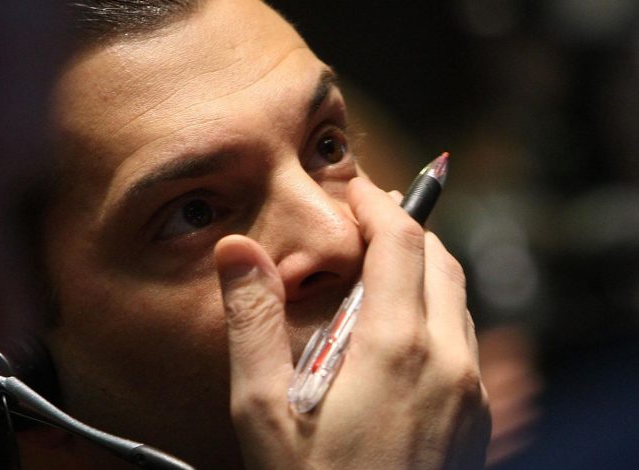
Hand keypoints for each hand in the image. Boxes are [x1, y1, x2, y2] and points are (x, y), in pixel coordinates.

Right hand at [214, 177, 489, 469]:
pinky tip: (400, 328)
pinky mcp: (477, 417)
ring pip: (457, 297)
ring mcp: (471, 390)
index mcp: (396, 347)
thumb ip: (252, 322)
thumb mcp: (263, 409)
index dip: (378, 204)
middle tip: (363, 219)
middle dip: (403, 228)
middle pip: (439, 259)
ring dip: (422, 268)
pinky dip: (437, 310)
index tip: (355, 187)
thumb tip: (237, 251)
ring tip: (378, 267)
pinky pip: (465, 338)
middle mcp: (448, 360)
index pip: (401, 241)